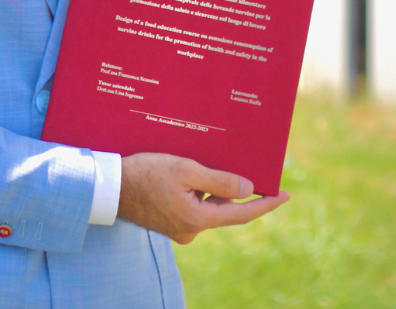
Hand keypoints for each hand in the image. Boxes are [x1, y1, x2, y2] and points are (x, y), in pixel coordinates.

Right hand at [117, 153, 288, 243]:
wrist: (110, 186)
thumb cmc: (146, 173)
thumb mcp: (186, 170)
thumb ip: (218, 181)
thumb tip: (247, 189)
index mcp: (198, 219)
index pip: (241, 214)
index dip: (265, 204)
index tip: (285, 195)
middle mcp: (191, 229)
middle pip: (224, 210)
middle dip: (238, 192)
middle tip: (255, 171)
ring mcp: (179, 227)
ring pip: (208, 207)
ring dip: (216, 190)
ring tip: (222, 165)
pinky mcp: (169, 221)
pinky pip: (194, 207)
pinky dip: (201, 193)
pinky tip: (198, 175)